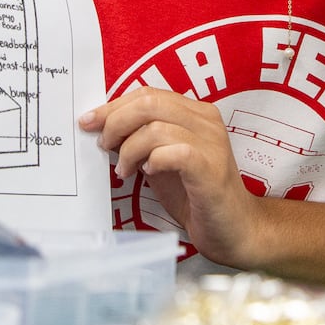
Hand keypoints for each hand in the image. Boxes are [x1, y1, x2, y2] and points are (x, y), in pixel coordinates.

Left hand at [79, 86, 261, 268]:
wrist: (235, 229)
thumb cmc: (195, 195)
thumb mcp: (161, 160)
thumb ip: (140, 141)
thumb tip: (103, 129)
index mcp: (195, 113)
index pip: (148, 94)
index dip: (114, 105)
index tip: (90, 121)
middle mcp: (206, 121)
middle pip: (149, 103)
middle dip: (116, 122)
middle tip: (103, 145)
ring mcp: (211, 143)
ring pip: (156, 127)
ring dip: (130, 149)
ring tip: (124, 170)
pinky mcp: (211, 169)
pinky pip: (175, 152)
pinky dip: (153, 160)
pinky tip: (148, 173)